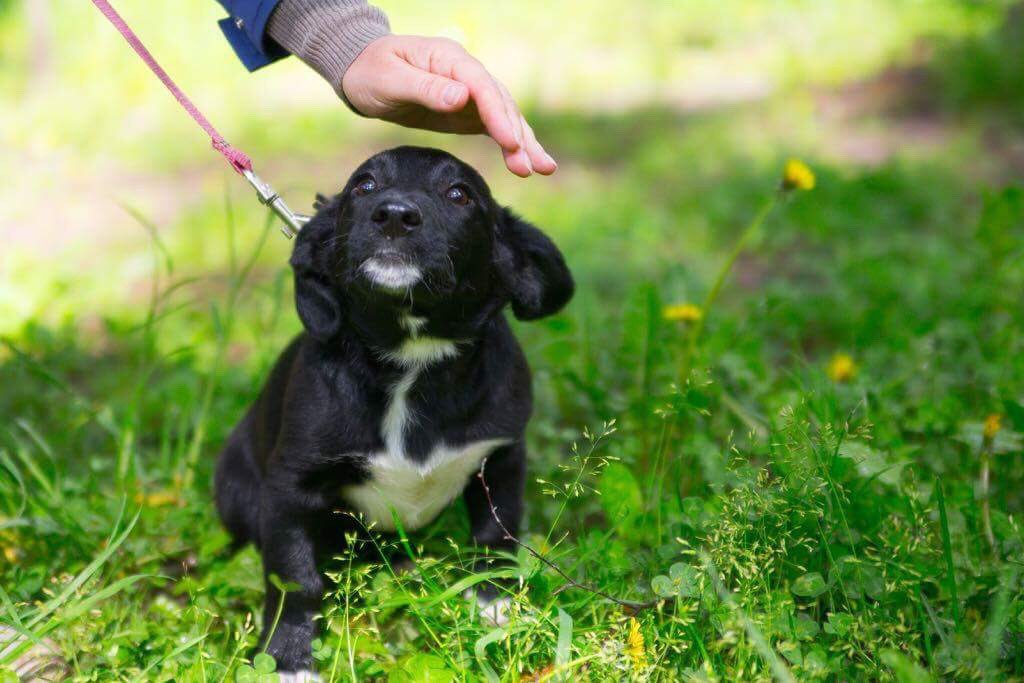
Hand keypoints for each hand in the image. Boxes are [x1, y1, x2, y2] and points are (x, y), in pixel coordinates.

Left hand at [342, 35, 555, 177]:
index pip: (481, 86)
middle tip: (529, 166)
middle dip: (517, 135)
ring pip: (504, 117)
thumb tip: (461, 97)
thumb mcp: (391, 78)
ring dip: (524, 144)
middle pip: (500, 103)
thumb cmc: (372, 71)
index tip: (508, 141)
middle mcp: (466, 73)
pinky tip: (528, 164)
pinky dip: (513, 146)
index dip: (497, 114)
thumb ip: (425, 88)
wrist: (362, 71)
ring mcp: (469, 93)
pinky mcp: (467, 111)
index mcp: (449, 59)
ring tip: (543, 169)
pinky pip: (495, 128)